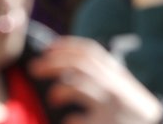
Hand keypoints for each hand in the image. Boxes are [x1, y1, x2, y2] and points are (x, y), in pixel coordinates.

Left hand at [30, 37, 162, 123]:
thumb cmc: (129, 106)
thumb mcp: (119, 83)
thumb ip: (99, 71)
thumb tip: (61, 56)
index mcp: (116, 73)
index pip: (89, 52)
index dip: (66, 46)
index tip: (47, 49)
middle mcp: (115, 85)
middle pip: (80, 65)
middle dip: (52, 64)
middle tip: (34, 69)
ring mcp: (112, 106)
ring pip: (79, 87)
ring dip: (59, 90)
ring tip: (52, 98)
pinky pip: (80, 119)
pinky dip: (70, 119)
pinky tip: (67, 121)